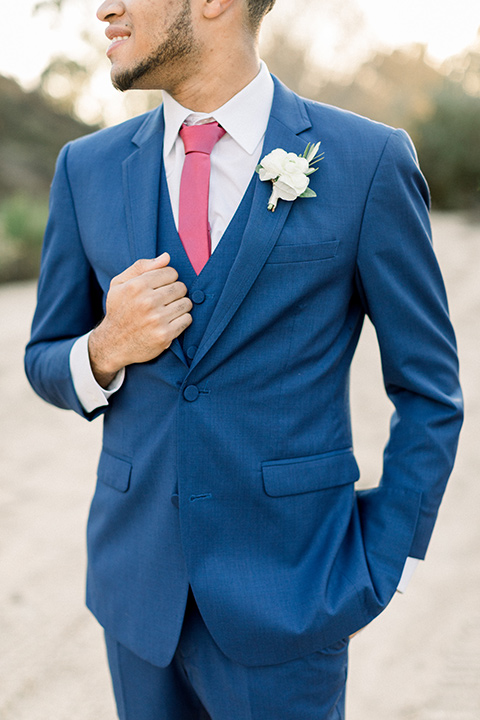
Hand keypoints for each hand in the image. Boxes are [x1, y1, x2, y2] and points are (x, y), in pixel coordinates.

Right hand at [89, 253, 191, 386]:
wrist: (113, 343)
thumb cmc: (118, 310)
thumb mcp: (120, 284)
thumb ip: (141, 267)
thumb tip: (167, 257)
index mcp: (137, 286)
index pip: (171, 272)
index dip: (168, 279)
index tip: (160, 287)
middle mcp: (147, 302)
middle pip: (181, 287)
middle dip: (175, 292)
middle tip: (165, 300)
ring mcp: (157, 319)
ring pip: (186, 303)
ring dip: (180, 306)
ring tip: (168, 311)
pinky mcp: (165, 335)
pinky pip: (187, 319)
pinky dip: (182, 320)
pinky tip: (170, 322)